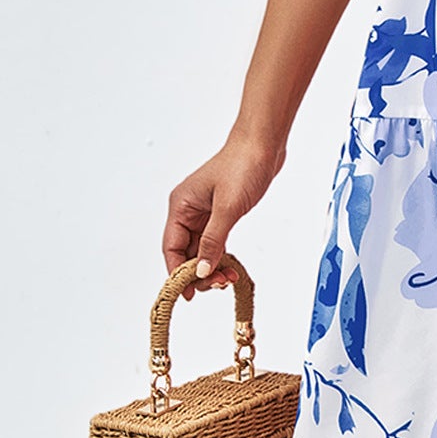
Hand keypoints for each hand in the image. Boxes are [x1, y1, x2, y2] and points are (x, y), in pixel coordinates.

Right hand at [162, 132, 287, 299]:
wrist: (264, 143)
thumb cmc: (244, 165)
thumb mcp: (228, 207)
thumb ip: (213, 241)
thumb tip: (201, 270)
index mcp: (181, 206)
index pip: (172, 248)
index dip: (177, 273)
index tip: (187, 294)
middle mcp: (188, 209)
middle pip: (186, 252)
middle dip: (199, 271)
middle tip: (217, 285)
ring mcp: (204, 211)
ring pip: (201, 248)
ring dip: (212, 266)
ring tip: (228, 278)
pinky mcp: (220, 211)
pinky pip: (214, 240)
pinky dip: (221, 254)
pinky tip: (230, 267)